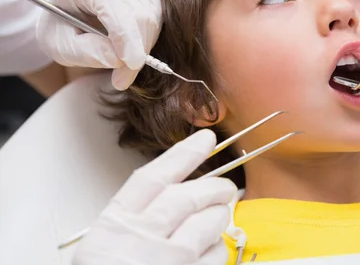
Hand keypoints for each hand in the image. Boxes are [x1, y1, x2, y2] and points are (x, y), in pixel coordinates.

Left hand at [36, 0, 161, 89]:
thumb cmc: (63, 28)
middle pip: (137, 9)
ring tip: (124, 61)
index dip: (124, 31)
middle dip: (136, 47)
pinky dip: (151, 38)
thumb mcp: (60, 46)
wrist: (71, 11)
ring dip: (144, 45)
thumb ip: (84, 52)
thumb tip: (117, 59)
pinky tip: (134, 46)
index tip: (131, 62)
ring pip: (153, 14)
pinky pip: (161, 15)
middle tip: (122, 77)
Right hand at [72, 131, 236, 264]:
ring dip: (220, 216)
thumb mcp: (103, 244)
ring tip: (219, 216)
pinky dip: (218, 248)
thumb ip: (135, 218)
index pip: (154, 177)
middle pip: (187, 197)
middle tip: (224, 187)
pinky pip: (214, 257)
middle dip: (214, 187)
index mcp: (115, 224)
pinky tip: (212, 248)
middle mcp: (140, 239)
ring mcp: (165, 262)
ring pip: (207, 224)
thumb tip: (177, 194)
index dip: (183, 154)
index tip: (205, 139)